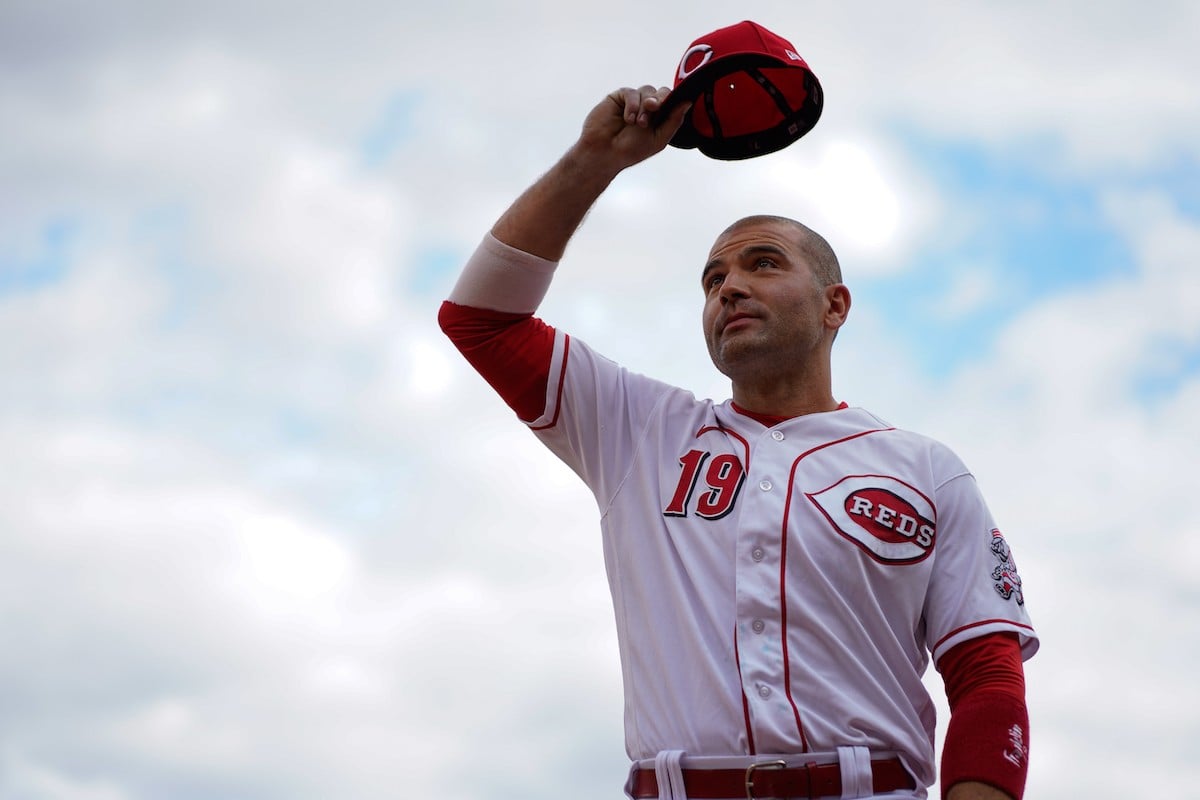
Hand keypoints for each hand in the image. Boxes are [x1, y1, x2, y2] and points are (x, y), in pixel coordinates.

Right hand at [573, 85, 690, 175]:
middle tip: (653, 112)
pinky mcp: (619, 97)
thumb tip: (688, 102)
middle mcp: (647, 107)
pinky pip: (631, 92)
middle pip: (661, 92)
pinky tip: (628, 119)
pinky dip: (632, 105)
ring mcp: (633, 101)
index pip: (671, 101)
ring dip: (644, 107)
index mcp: (659, 117)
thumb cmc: (630, 150)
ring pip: (647, 90)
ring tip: (637, 123)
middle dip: (659, 101)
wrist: (605, 153)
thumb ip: (674, 120)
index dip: (672, 101)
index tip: (668, 108)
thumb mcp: (659, 138)